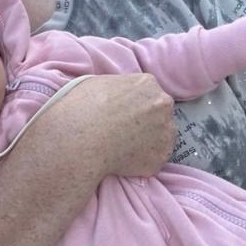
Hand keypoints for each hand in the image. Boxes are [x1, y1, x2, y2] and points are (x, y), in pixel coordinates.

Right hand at [56, 73, 175, 177]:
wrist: (80, 140)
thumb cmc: (82, 111)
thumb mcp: (98, 84)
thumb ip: (118, 90)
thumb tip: (117, 98)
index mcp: (147, 83)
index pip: (148, 94)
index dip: (134, 107)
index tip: (123, 116)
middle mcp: (162, 103)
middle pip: (159, 113)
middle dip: (145, 123)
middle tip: (122, 133)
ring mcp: (165, 130)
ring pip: (160, 137)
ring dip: (146, 143)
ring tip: (121, 148)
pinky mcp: (161, 156)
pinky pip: (153, 159)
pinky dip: (141, 162)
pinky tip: (123, 160)